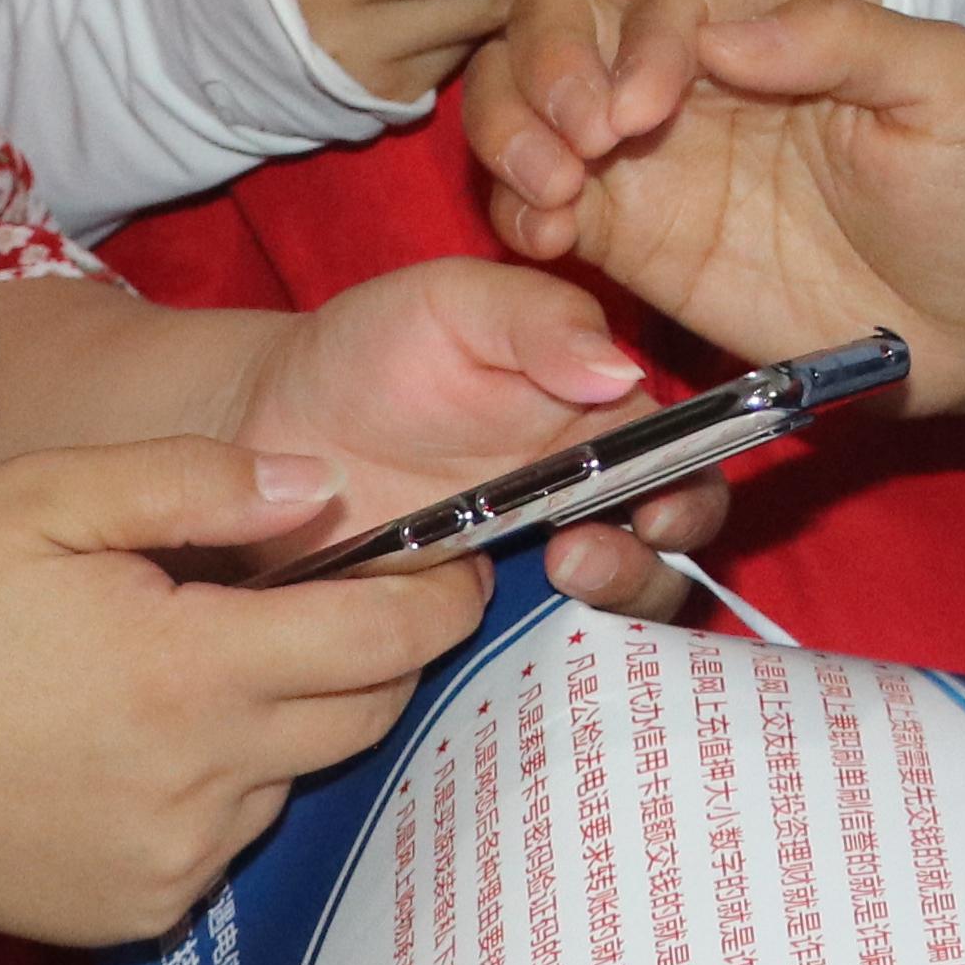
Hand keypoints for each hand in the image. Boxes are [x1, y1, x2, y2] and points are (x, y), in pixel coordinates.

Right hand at [0, 438, 485, 944]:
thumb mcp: (46, 498)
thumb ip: (195, 484)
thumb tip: (322, 488)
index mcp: (193, 670)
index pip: (384, 641)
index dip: (438, 599)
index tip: (457, 566)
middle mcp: (206, 778)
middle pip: (363, 714)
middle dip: (379, 653)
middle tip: (351, 597)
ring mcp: (176, 856)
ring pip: (294, 774)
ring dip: (286, 716)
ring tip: (207, 659)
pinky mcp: (141, 908)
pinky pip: (227, 834)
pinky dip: (219, 782)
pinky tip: (142, 737)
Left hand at [223, 257, 725, 620]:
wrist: (271, 424)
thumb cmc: (372, 348)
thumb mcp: (452, 304)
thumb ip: (538, 321)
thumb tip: (623, 372)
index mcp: (597, 416)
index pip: (684, 457)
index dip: (693, 489)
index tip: (658, 509)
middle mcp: (583, 496)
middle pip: (666, 550)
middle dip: (651, 564)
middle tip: (582, 556)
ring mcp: (533, 564)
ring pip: (615, 609)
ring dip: (611, 605)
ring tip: (556, 576)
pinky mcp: (477, 620)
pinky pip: (537, 654)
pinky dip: (544, 660)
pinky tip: (503, 636)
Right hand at [467, 0, 964, 414]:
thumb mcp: (952, 89)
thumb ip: (846, 37)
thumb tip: (718, 32)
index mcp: (768, 18)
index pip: (663, 2)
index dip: (636, 46)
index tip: (639, 112)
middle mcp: (693, 73)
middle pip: (563, 22)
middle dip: (542, 68)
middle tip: (578, 145)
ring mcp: (653, 154)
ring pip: (527, 99)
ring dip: (510, 129)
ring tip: (551, 193)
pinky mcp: (632, 236)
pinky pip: (537, 201)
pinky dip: (515, 206)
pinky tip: (548, 238)